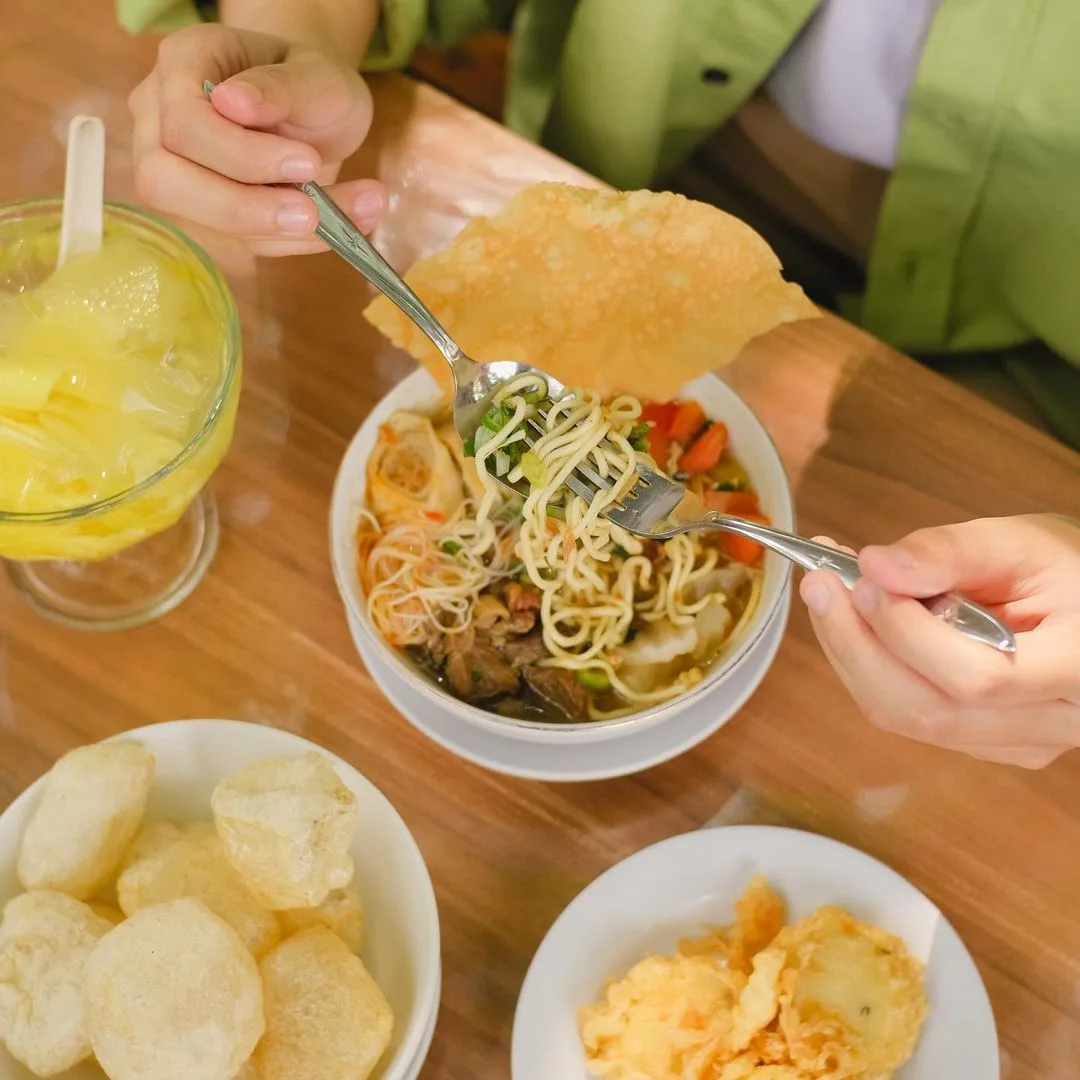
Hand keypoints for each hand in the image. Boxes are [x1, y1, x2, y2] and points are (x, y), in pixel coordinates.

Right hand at [129, 23, 383, 255]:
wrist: (316, 105)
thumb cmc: (309, 80)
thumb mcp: (314, 73)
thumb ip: (280, 87)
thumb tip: (232, 103)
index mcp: (182, 63)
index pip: (183, 121)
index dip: (240, 153)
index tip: (308, 164)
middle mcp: (159, 117)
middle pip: (164, 179)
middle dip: (242, 206)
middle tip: (311, 214)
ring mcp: (174, 170)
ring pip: (199, 222)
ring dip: (276, 232)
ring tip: (350, 219)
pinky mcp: (206, 214)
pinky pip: (242, 241)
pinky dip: (296, 241)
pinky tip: (345, 227)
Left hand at [799, 514, 1079, 767]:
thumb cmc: (1069, 569)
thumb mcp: (1021, 542)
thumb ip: (950, 552)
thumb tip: (876, 566)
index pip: (978, 678)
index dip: (907, 633)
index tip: (862, 578)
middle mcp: (1055, 723)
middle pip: (931, 711)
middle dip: (857, 645)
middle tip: (820, 584)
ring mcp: (1021, 743)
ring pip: (910, 719)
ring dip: (853, 655)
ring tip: (829, 594)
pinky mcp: (988, 742)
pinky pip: (910, 716)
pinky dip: (869, 668)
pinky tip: (856, 623)